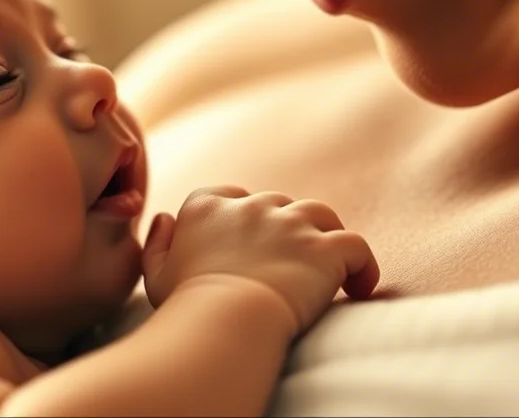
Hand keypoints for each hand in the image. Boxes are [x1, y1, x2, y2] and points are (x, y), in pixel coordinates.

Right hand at [141, 186, 379, 334]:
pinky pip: (356, 246)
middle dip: (283, 229)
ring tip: (328, 267)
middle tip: (288, 264)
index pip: (228, 195)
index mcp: (206, 206)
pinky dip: (362, 265)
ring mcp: (290, 223)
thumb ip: (157, 243)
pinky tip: (360, 286)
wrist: (225, 322)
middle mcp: (250, 206)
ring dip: (324, 235)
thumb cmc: (187, 308)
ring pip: (320, 214)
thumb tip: (163, 219)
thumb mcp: (155, 275)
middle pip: (277, 204)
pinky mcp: (324, 248)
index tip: (246, 245)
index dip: (241, 218)